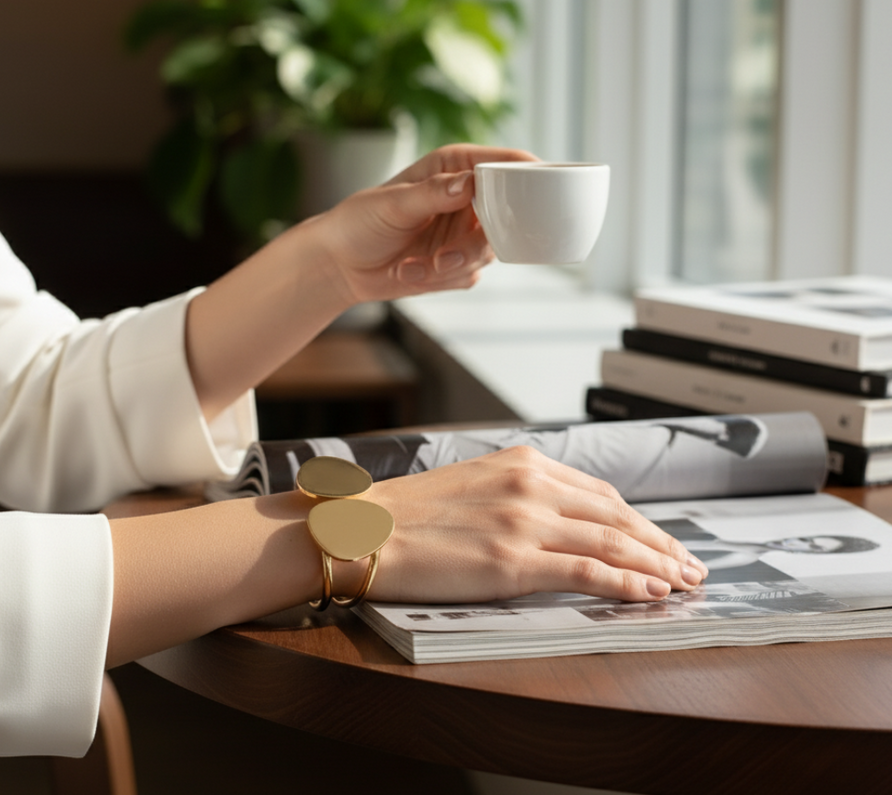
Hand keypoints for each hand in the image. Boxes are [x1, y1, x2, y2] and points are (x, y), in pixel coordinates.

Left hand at [313, 143, 536, 305]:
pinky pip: (468, 276)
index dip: (528, 177)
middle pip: (508, 216)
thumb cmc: (359, 222)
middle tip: (444, 259)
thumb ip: (432, 193)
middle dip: (475, 243)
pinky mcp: (459, 264)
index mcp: (456, 167)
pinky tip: (408, 272)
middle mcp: (467, 198)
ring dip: (451, 266)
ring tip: (412, 267)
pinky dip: (438, 280)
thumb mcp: (392, 203)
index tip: (537, 196)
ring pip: (489, 253)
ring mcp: (466, 233)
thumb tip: (469, 183)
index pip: (507, 164)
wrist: (340, 264)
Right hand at [352, 446, 708, 603]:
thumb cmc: (411, 512)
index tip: (660, 538)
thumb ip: (519, 493)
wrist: (365, 530)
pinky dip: (627, 583)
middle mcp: (531, 484)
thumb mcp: (474, 484)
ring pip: (612, 542)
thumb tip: (557, 519)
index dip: (637, 519)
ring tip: (684, 582)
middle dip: (660, 542)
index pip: (599, 492)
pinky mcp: (514, 561)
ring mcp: (525, 521)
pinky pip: (588, 572)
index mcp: (523, 462)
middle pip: (616, 515)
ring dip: (656, 564)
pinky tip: (651, 593)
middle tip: (690, 564)